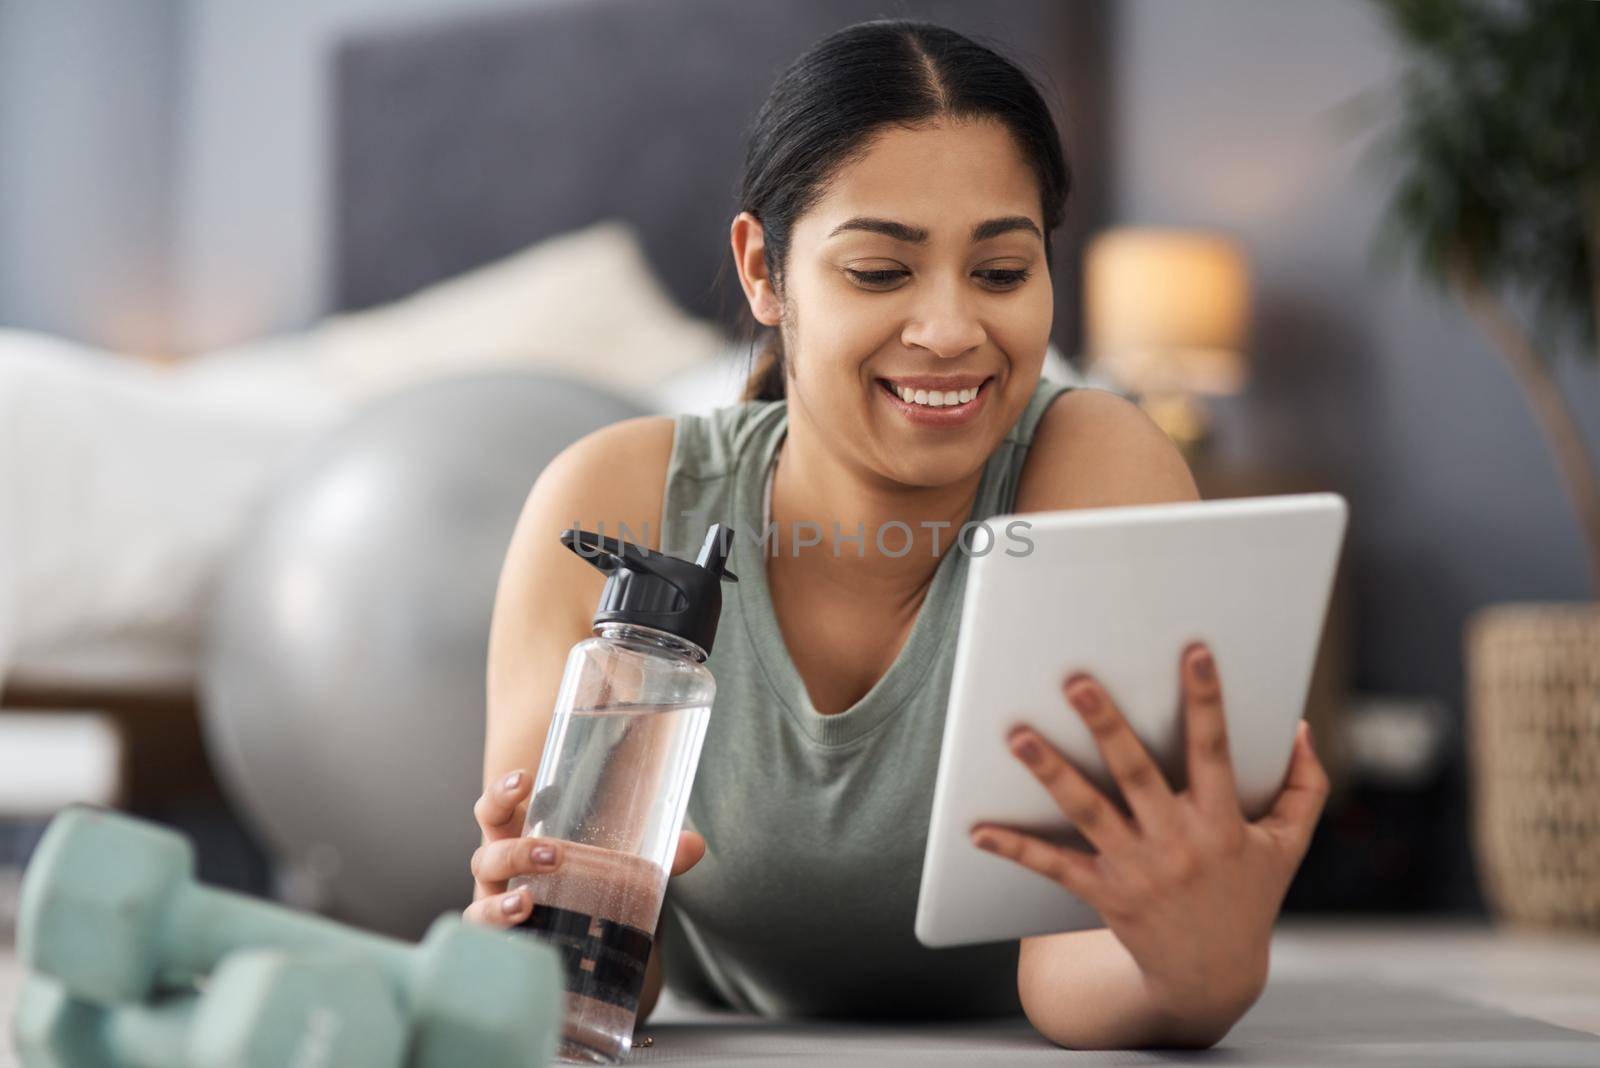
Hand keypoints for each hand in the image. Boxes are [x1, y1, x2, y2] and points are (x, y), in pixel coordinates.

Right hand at [464, 768, 707, 925]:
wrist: (591, 951)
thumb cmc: (593, 891)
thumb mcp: (624, 869)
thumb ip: (659, 857)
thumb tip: (694, 844)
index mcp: (523, 840)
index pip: (497, 809)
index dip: (502, 791)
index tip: (525, 778)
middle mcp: (502, 873)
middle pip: (487, 853)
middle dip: (516, 849)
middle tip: (555, 853)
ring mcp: (496, 910)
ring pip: (480, 902)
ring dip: (501, 902)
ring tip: (528, 902)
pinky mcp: (502, 946)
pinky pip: (484, 942)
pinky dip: (497, 938)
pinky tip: (521, 939)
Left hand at [969, 642, 1328, 1031]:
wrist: (1212, 977)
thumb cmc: (1250, 896)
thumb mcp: (1288, 845)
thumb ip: (1304, 786)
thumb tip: (1303, 727)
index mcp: (1222, 822)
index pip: (1214, 751)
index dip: (1206, 700)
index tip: (1193, 652)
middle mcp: (1177, 842)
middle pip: (1137, 774)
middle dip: (1107, 726)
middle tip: (1078, 682)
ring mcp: (1137, 869)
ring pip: (1088, 812)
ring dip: (1052, 773)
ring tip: (1018, 735)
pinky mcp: (1104, 894)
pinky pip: (1054, 866)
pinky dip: (1016, 849)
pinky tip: (978, 830)